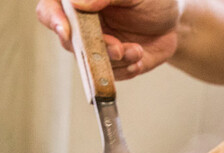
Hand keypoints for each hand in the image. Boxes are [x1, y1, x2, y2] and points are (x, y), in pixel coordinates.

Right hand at [36, 0, 179, 78]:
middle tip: (118, 48)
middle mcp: (81, 24)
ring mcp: (94, 46)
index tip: (66, 31)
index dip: (53, 19)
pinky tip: (140, 59)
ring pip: (90, 62)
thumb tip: (77, 3)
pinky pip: (110, 75)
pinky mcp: (110, 64)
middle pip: (70, 42)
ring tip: (137, 50)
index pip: (50, 9)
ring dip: (115, 61)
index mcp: (81, 2)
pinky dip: (126, 70)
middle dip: (94, 48)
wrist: (174, 20)